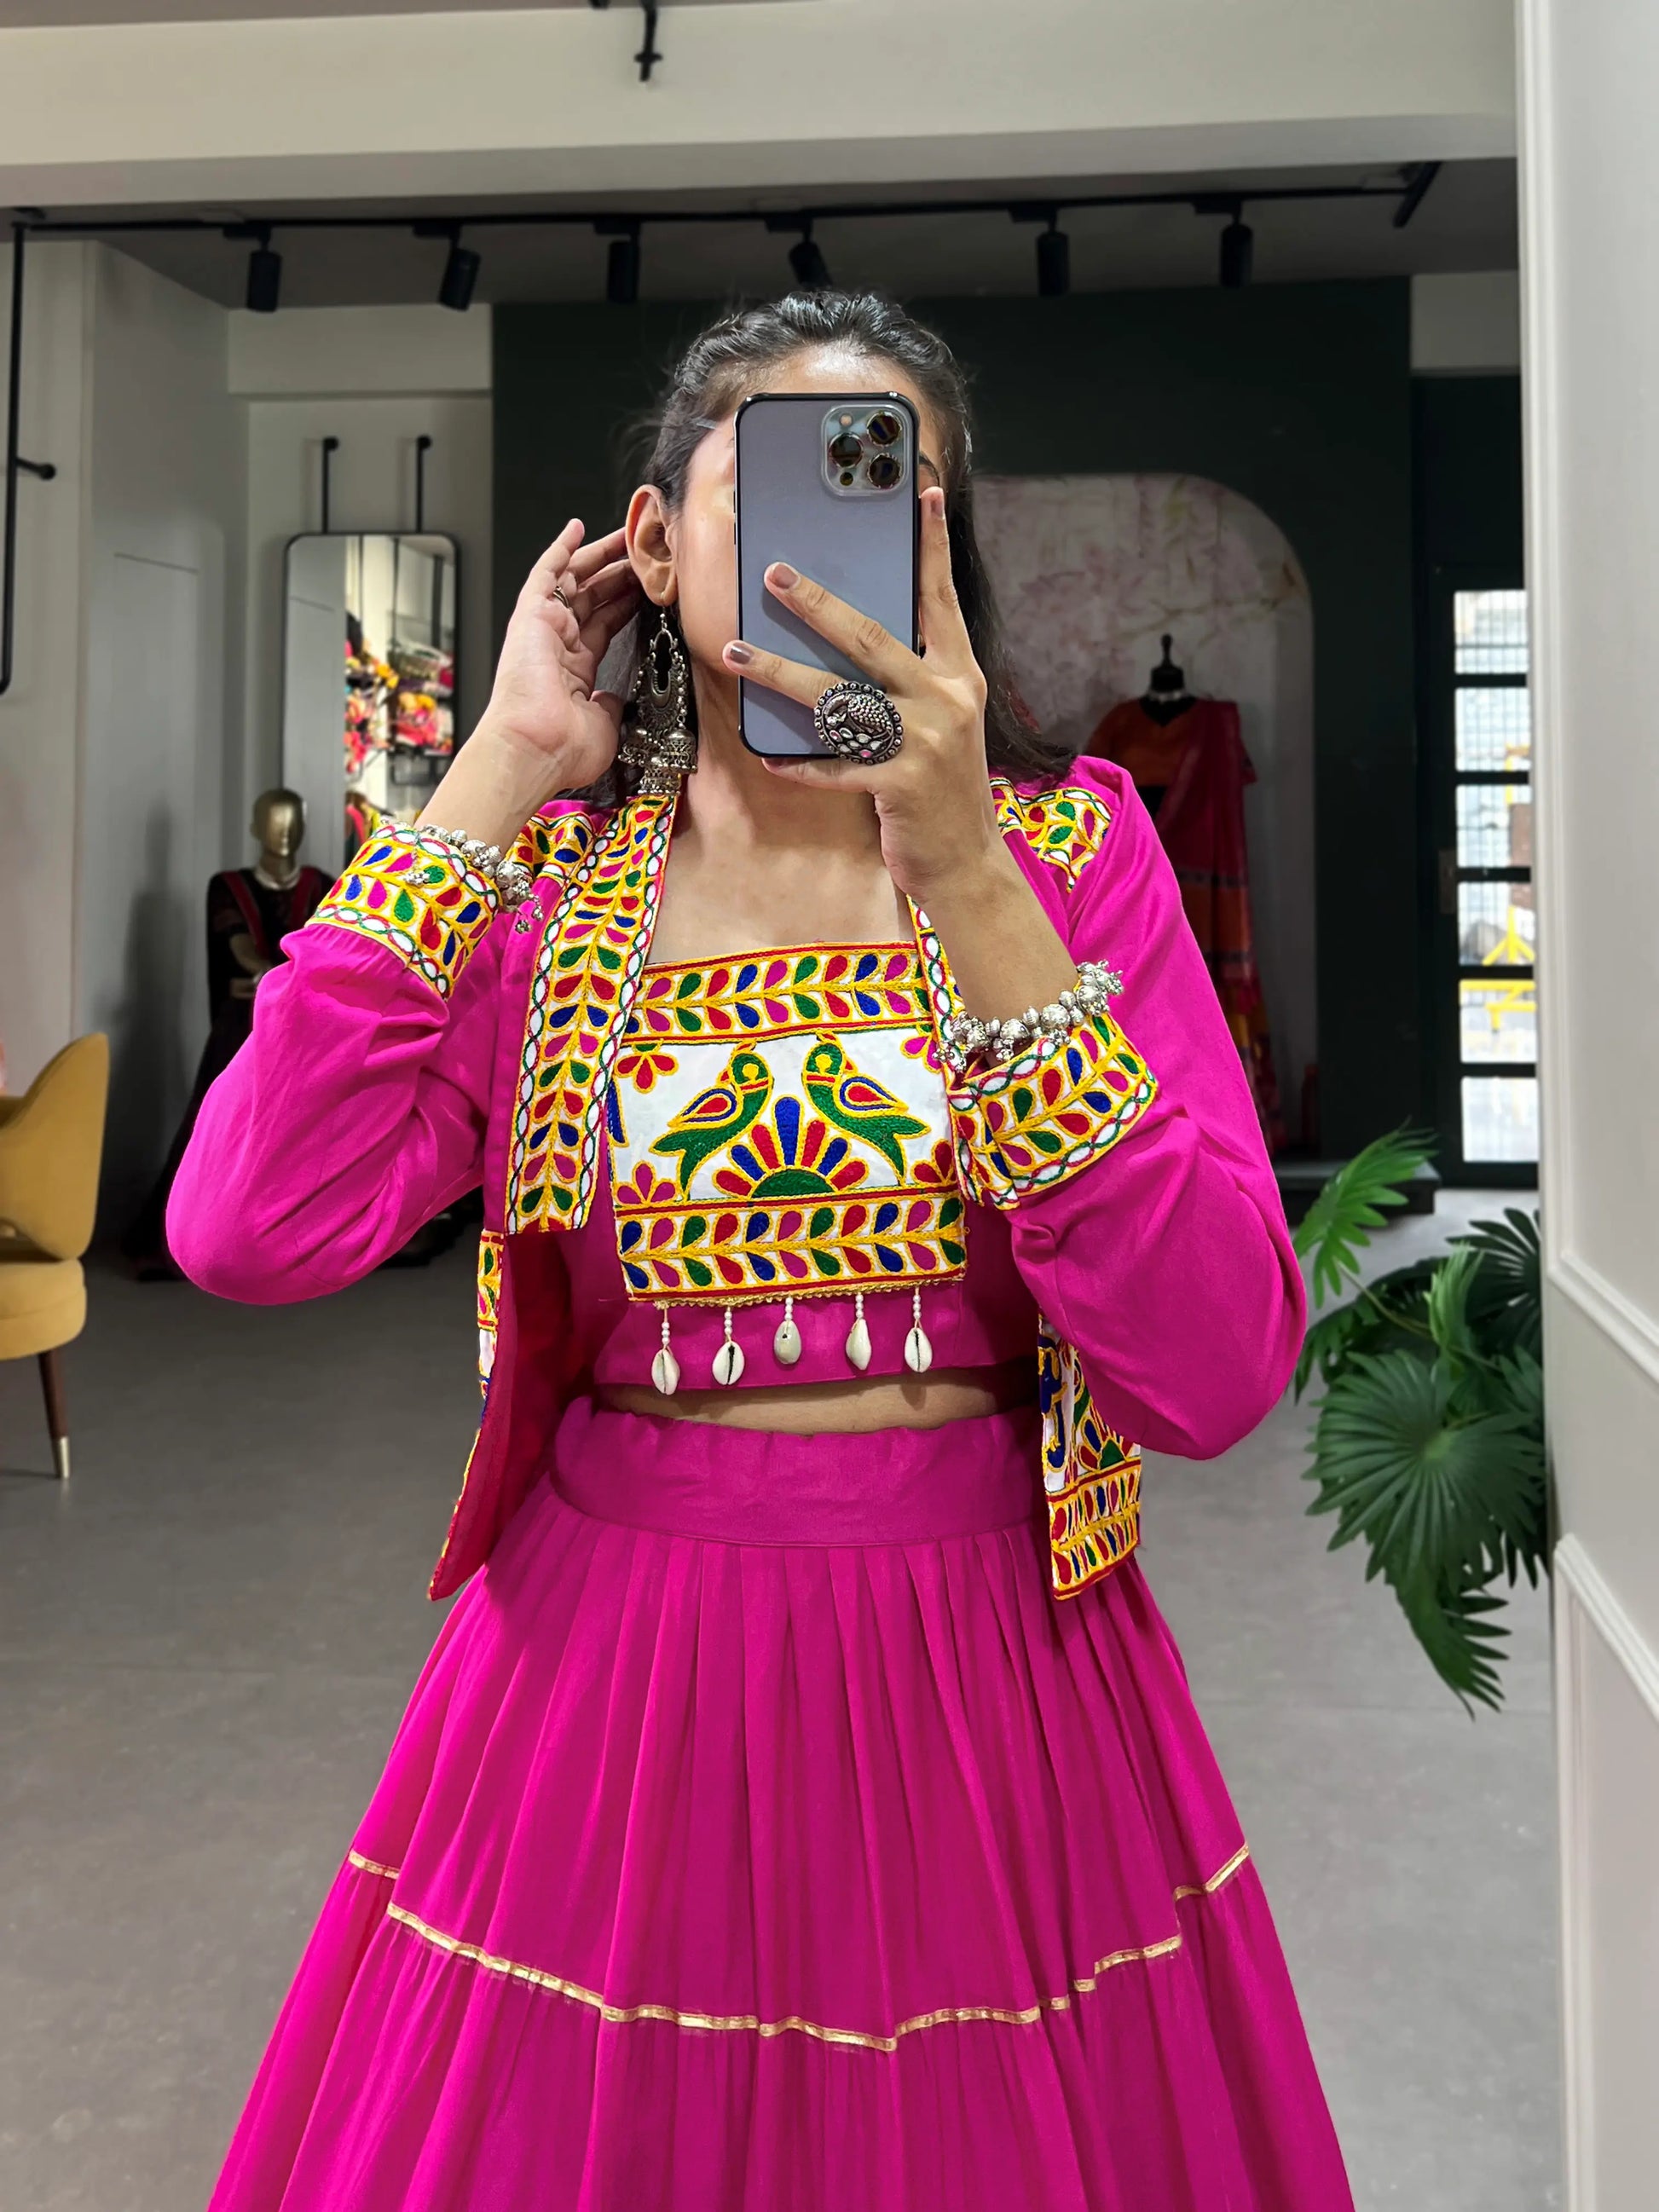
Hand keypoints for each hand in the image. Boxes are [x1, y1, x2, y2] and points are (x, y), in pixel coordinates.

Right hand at [476, 519, 641, 791]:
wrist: (534, 746)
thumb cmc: (562, 746)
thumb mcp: (605, 723)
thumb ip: (612, 704)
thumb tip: (615, 698)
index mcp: (574, 670)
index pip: (604, 625)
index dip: (625, 604)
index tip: (646, 588)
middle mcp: (557, 645)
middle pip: (593, 597)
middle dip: (619, 574)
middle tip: (643, 555)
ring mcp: (544, 627)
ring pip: (576, 579)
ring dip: (601, 556)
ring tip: (628, 537)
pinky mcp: (532, 614)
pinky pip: (546, 571)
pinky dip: (561, 548)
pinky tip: (578, 528)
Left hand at [721, 487, 1006, 908]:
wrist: (968, 865)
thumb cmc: (942, 789)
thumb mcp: (942, 723)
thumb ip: (911, 681)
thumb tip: (855, 637)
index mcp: (959, 677)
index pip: (940, 600)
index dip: (931, 547)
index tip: (924, 493)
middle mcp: (945, 700)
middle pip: (872, 638)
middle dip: (817, 603)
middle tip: (773, 573)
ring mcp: (924, 743)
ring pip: (839, 698)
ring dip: (781, 673)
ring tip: (737, 653)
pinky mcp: (900, 786)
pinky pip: (834, 767)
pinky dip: (798, 763)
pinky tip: (767, 755)